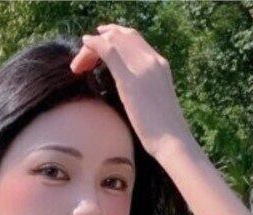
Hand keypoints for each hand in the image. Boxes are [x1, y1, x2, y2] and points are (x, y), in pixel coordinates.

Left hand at [70, 23, 192, 159]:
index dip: (114, 41)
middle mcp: (152, 59)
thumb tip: (132, 97)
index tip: (100, 53)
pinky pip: (108, 50)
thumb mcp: (155, 103)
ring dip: (93, 46)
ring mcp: (142, 66)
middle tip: (85, 58)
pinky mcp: (129, 78)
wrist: (172, 141)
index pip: (135, 41)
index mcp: (160, 65)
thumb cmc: (163, 133)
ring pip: (113, 39)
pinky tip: (83, 46)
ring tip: (79, 63)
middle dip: (101, 40)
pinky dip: (93, 45)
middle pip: (122, 36)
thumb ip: (144, 92)